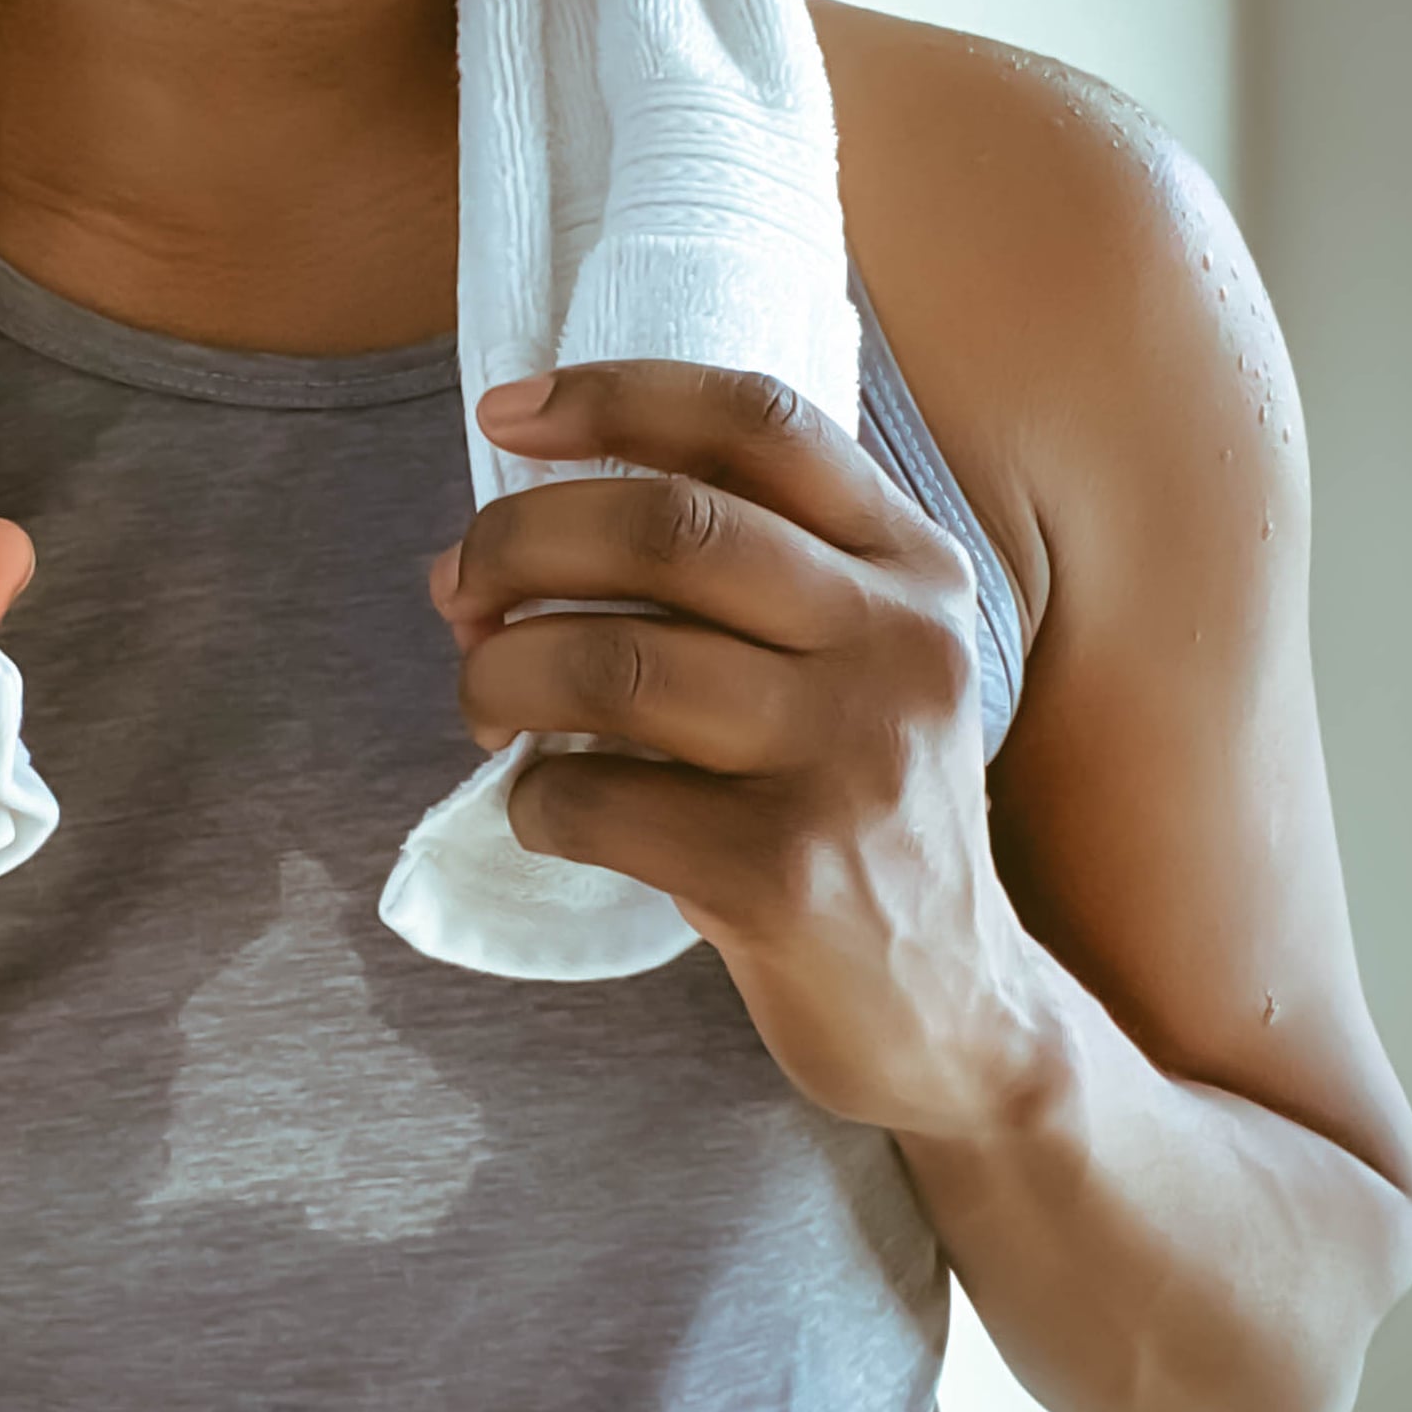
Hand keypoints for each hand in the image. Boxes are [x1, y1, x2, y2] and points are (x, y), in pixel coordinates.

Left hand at [432, 361, 1045, 1141]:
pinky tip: (547, 810)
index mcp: (914, 567)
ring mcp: (849, 761)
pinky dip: (532, 798)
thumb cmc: (851, 814)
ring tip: (483, 704)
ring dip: (500, 674)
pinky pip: (593, 799)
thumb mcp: (846, 669)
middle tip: (457, 587)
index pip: (760, 423)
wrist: (954, 1015)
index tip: (504, 412)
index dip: (615, 397)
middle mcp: (898, 646)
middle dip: (518, 540)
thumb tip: (484, 551)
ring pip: (613, 663)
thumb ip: (722, 588)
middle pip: (667, 527)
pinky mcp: (786, 876)